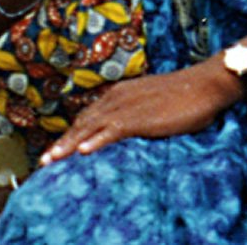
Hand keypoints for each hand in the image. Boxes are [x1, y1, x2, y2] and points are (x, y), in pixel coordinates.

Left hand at [39, 63, 233, 162]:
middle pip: (83, 123)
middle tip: (43, 161)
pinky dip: (96, 140)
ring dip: (70, 145)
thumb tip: (126, 131)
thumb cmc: (183, 97)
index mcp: (118, 94)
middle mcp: (117, 98)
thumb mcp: (151, 105)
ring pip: (90, 128)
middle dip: (62, 143)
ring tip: (52, 160)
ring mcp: (127, 106)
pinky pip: (113, 130)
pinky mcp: (140, 117)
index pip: (87, 118)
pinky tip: (83, 152)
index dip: (70, 135)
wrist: (203, 85)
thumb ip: (135, 115)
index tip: (56, 152)